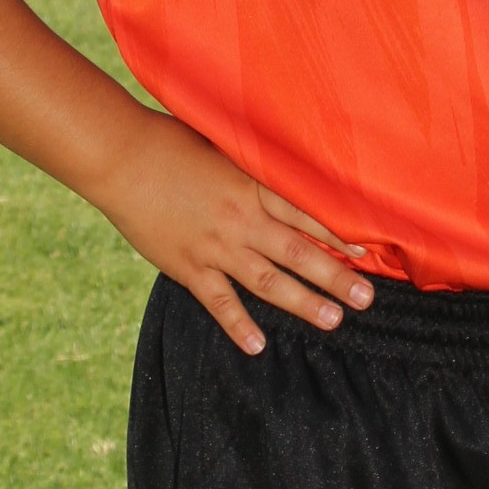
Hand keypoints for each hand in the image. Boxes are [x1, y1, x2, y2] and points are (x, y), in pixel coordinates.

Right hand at [94, 103, 374, 355]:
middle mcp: (242, 220)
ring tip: (333, 321)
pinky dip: (239, 325)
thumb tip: (282, 161)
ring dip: (303, 302)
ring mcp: (215, 246)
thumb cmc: (171, 142)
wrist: (121, 158)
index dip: (339, 234)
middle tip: (367, 299)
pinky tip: (258, 345)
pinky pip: (219, 302)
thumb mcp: (222, 145)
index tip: (366, 251)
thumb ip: (252, 162)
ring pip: (269, 282)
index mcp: (252, 186)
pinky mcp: (188, 266)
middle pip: (299, 253)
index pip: (307, 215)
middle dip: (336, 277)